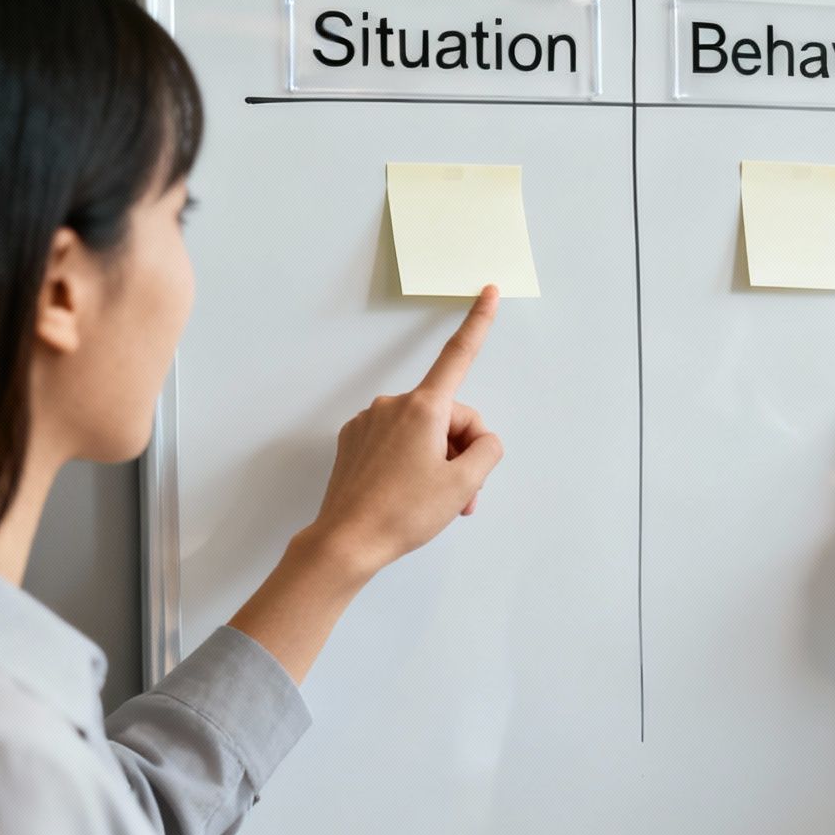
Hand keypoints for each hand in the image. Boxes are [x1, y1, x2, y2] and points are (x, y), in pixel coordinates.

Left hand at [307, 286, 504, 579]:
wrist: (346, 543)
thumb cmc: (403, 514)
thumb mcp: (463, 484)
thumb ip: (487, 451)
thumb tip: (480, 441)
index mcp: (424, 408)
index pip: (459, 355)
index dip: (479, 322)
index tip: (488, 291)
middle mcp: (394, 406)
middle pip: (449, 415)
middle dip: (462, 450)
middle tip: (464, 496)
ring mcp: (369, 422)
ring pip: (423, 432)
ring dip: (438, 461)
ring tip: (436, 502)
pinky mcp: (353, 441)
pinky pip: (396, 441)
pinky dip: (410, 462)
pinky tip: (407, 493)